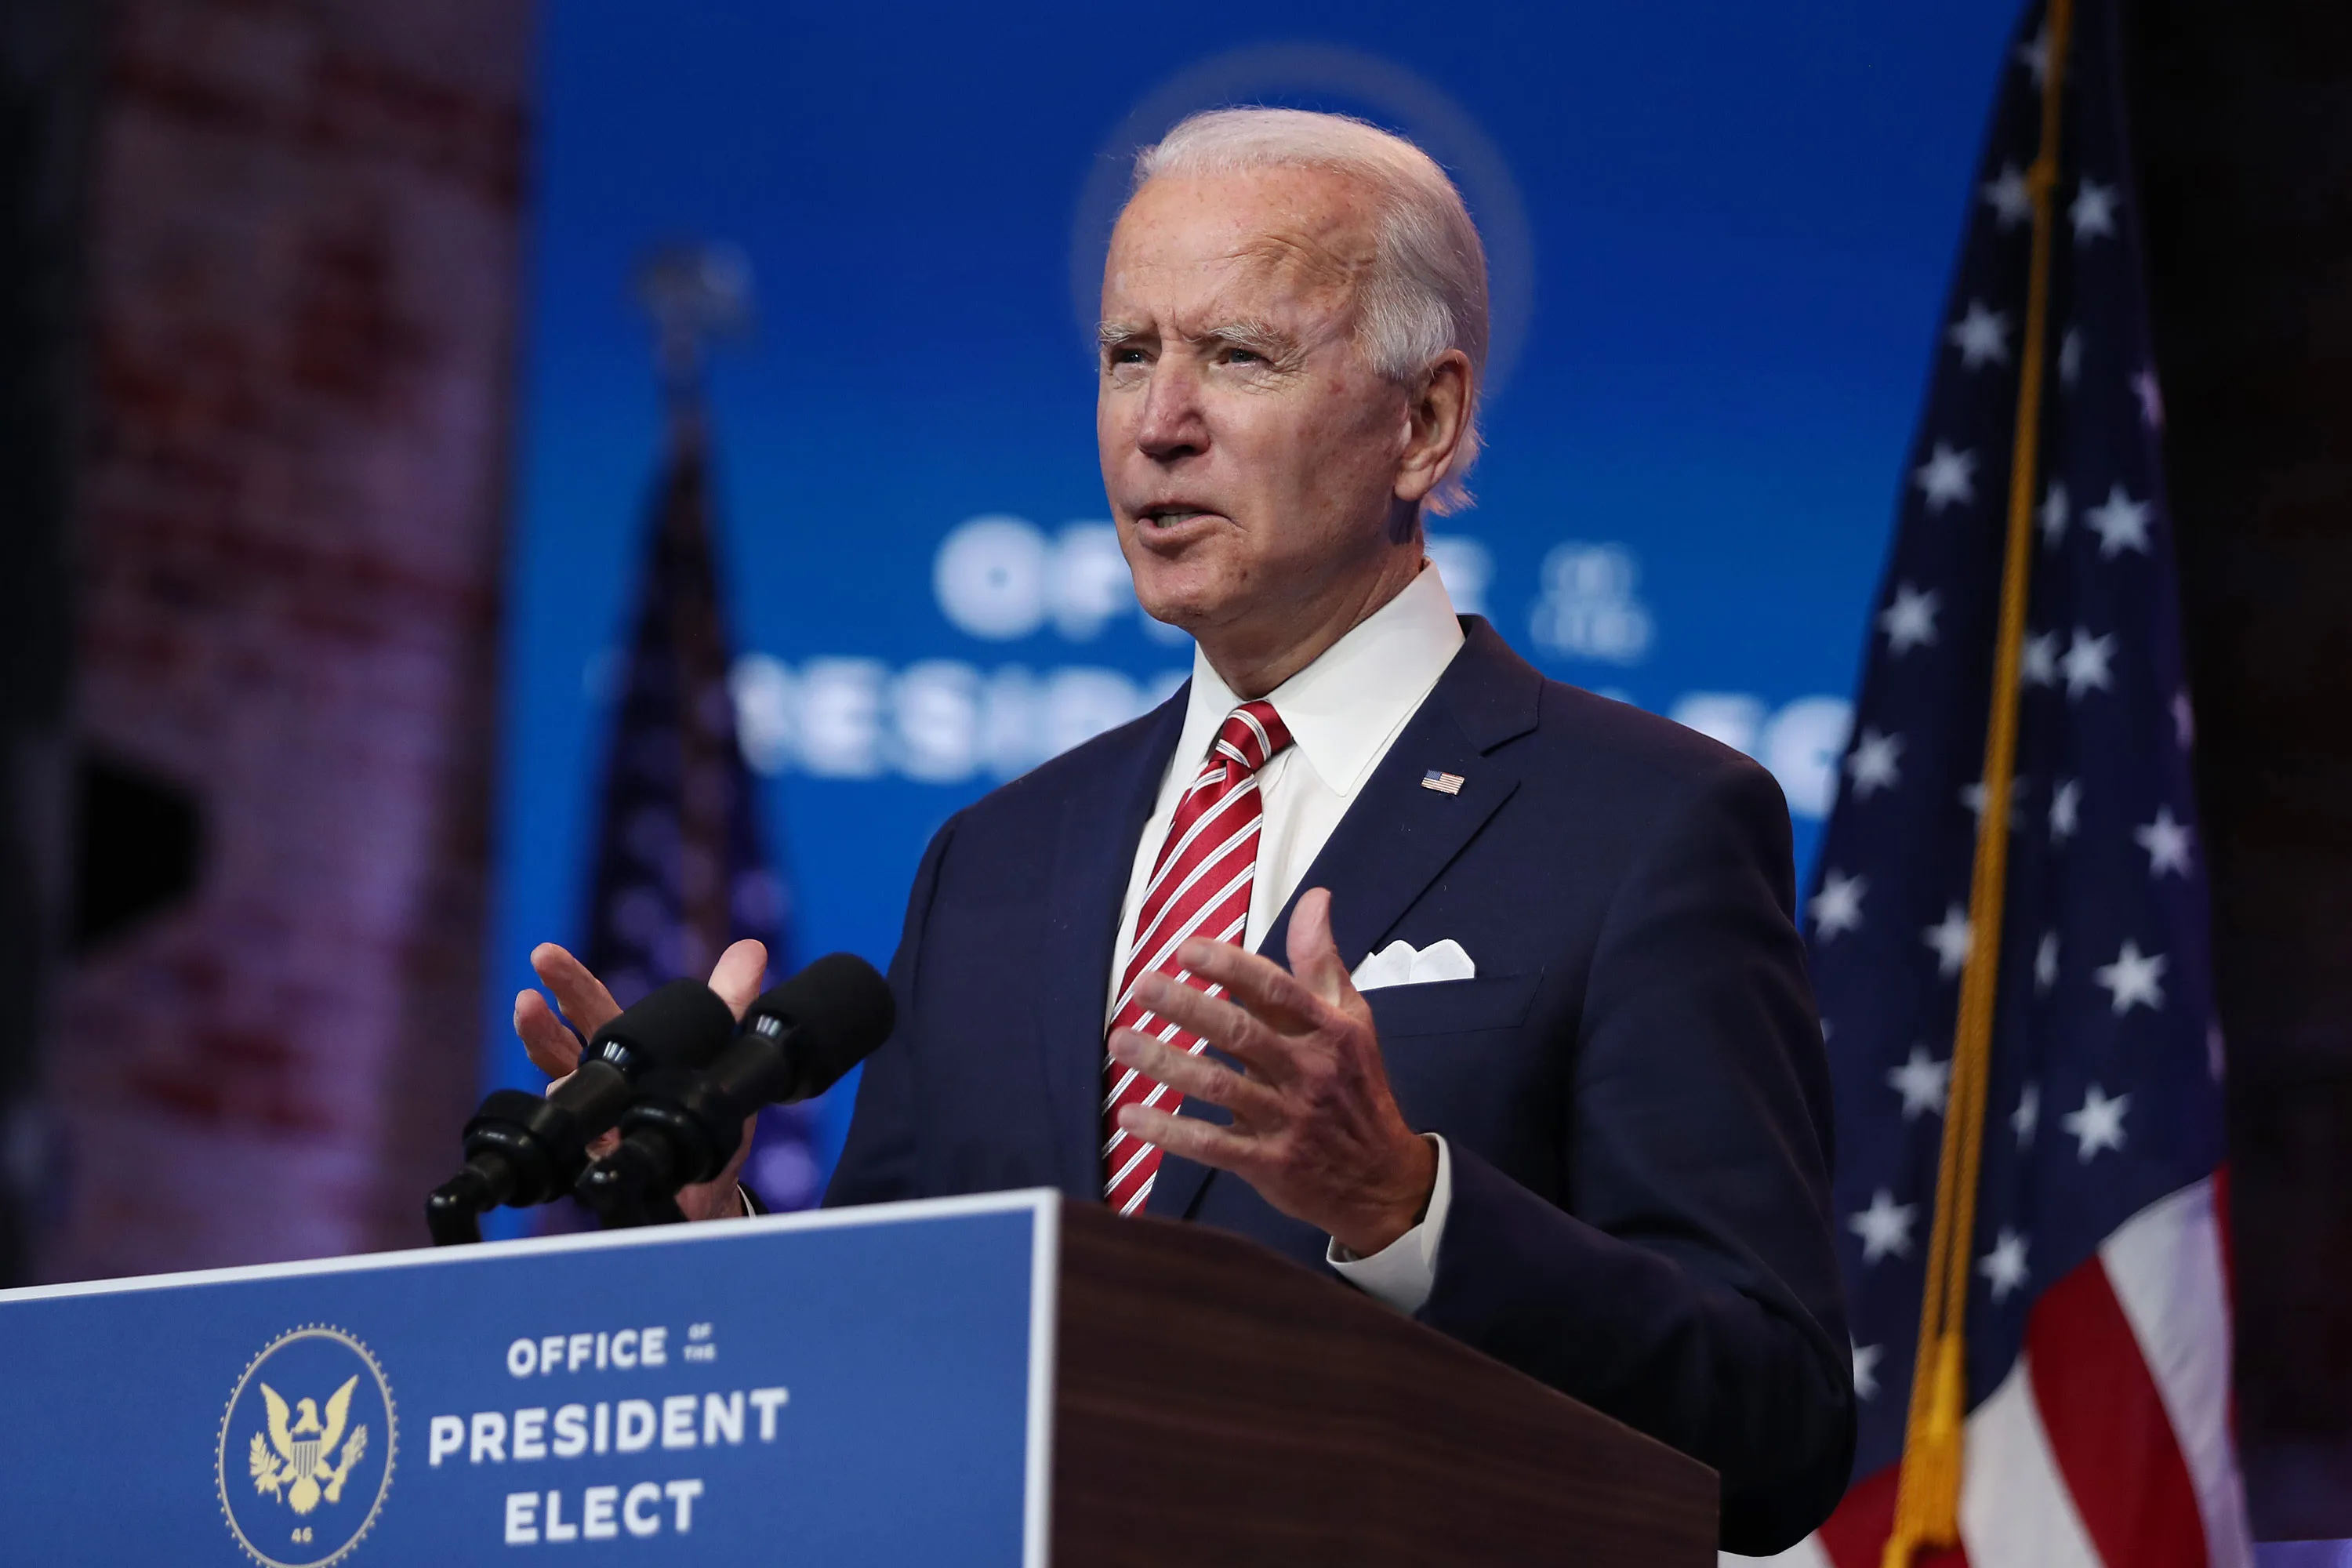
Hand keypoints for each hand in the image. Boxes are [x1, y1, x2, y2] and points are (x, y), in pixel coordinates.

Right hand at [514, 940, 766, 1222]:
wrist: (709, 1184)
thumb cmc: (705, 1111)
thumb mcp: (725, 1051)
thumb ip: (732, 1001)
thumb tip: (752, 949)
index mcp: (625, 1050)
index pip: (590, 1010)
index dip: (570, 984)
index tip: (545, 956)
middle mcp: (601, 1084)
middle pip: (561, 1047)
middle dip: (540, 1023)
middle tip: (525, 999)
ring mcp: (597, 1123)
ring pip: (565, 1095)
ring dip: (555, 1079)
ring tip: (554, 1077)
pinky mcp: (607, 1162)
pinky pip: (592, 1150)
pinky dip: (593, 1140)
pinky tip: (595, 1135)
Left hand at [1109, 888, 1436, 1255]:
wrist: (1383, 1178)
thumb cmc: (1357, 1086)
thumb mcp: (1353, 1019)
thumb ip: (1322, 960)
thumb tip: (1316, 897)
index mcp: (1327, 1030)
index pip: (1274, 989)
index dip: (1229, 967)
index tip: (1186, 948)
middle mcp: (1307, 1071)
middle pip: (1240, 1034)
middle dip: (1187, 1007)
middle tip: (1141, 985)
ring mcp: (1287, 1119)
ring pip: (1218, 1087)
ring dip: (1166, 1064)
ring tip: (1121, 1041)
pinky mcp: (1269, 1164)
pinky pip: (1213, 1145)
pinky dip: (1170, 1132)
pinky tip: (1132, 1115)